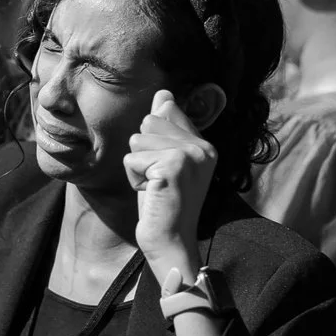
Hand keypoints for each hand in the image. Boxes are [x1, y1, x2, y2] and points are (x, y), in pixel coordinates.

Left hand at [126, 88, 218, 275]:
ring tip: (155, 189)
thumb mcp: (163, 161)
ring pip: (136, 140)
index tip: (165, 171)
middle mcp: (202, 147)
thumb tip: (164, 93)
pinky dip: (134, 180)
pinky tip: (151, 195)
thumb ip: (165, 127)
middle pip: (148, 121)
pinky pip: (131, 159)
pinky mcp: (173, 166)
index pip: (166, 110)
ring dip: (137, 168)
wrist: (170, 242)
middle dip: (142, 153)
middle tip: (158, 182)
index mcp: (204, 144)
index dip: (153, 141)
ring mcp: (190, 155)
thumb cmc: (163, 205)